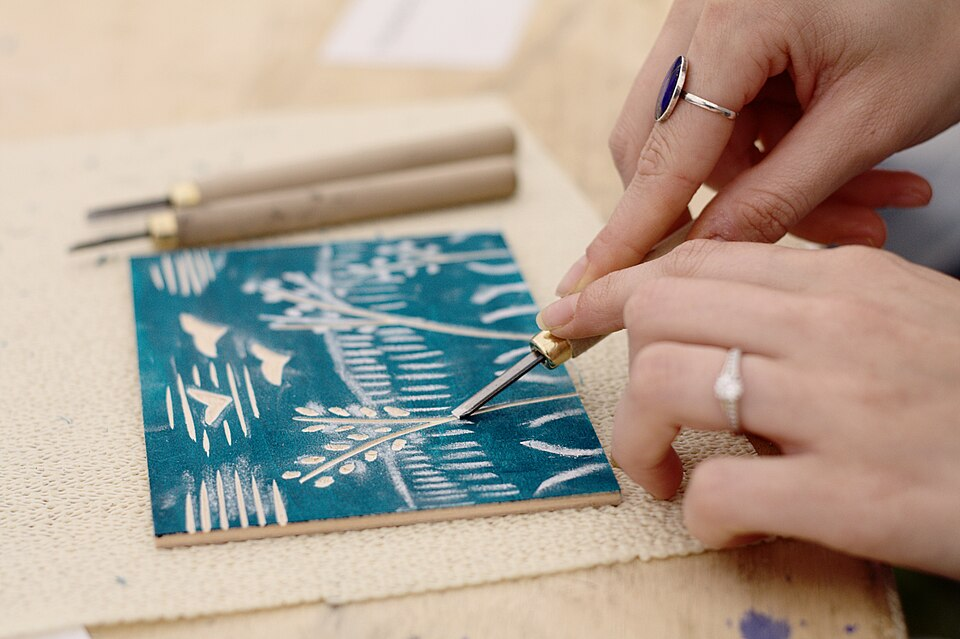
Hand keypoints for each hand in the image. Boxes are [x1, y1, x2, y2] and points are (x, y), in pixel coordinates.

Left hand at [541, 241, 959, 577]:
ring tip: (668, 475)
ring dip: (642, 443)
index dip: (616, 289)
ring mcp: (840, 407)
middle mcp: (833, 328)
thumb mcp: (903, 315)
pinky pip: (720, 492)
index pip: (694, 262)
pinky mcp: (853, 493)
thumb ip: (811, 304)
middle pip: (659, 312)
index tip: (574, 313)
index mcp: (843, 281)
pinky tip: (728, 524)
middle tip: (642, 422)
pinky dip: (700, 514)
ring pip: (665, 385)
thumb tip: (712, 313)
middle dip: (620, 365)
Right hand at [556, 0, 959, 295]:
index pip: (664, 152)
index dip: (630, 231)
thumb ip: (781, 194)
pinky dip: (777, 157)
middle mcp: (703, 11)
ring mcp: (712, 20)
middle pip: (659, 143)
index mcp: (736, 17)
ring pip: (699, 139)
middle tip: (789, 239)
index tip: (587, 285)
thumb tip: (706, 254)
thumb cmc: (942, 14)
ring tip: (867, 206)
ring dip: (767, 187)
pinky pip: (727, 118)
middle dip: (719, 206)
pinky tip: (851, 173)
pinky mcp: (732, 35)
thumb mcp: (869, 118)